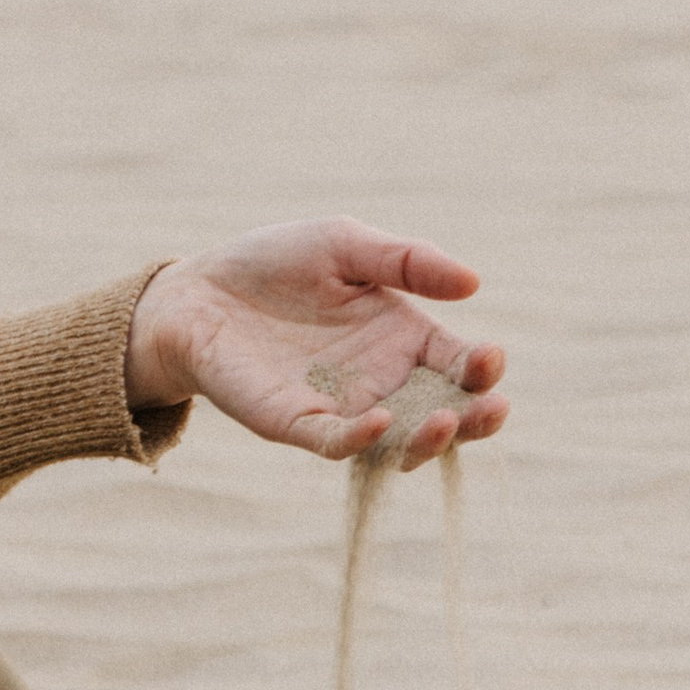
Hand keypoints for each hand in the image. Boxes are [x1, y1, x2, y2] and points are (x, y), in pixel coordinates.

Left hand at [125, 219, 506, 468]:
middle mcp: (381, 381)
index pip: (459, 364)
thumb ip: (405, 261)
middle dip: (474, 418)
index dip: (482, 367)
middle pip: (443, 414)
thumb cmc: (275, 263)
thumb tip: (473, 282)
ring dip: (427, 440)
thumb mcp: (344, 246)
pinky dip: (360, 439)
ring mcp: (340, 408)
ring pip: (398, 442)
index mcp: (404, 338)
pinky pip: (334, 442)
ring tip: (444, 422)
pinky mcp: (295, 423)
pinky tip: (379, 423)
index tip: (490, 358)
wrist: (198, 290)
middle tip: (492, 408)